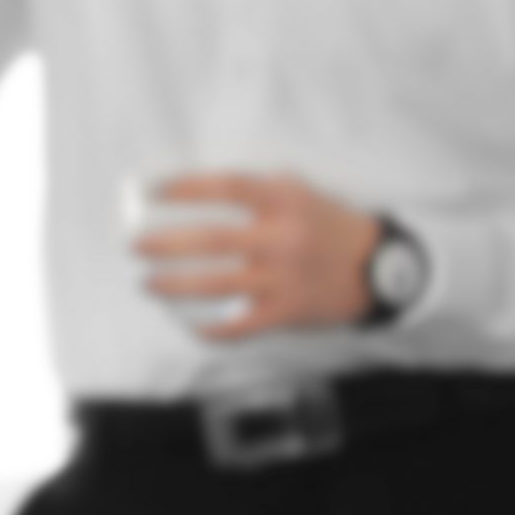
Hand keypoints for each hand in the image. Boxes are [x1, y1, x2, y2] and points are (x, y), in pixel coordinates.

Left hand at [134, 171, 382, 341]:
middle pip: (210, 240)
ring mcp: (283, 278)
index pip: (227, 187)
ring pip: (215, 283)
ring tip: (147, 282)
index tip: (152, 190)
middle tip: (135, 245)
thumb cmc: (326, 224)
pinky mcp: (286, 311)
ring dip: (173, 284)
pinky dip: (210, 327)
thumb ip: (254, 188)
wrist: (379, 267)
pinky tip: (189, 324)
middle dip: (164, 244)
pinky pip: (239, 324)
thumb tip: (193, 188)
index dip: (186, 187)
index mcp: (284, 202)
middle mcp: (282, 239)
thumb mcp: (298, 193)